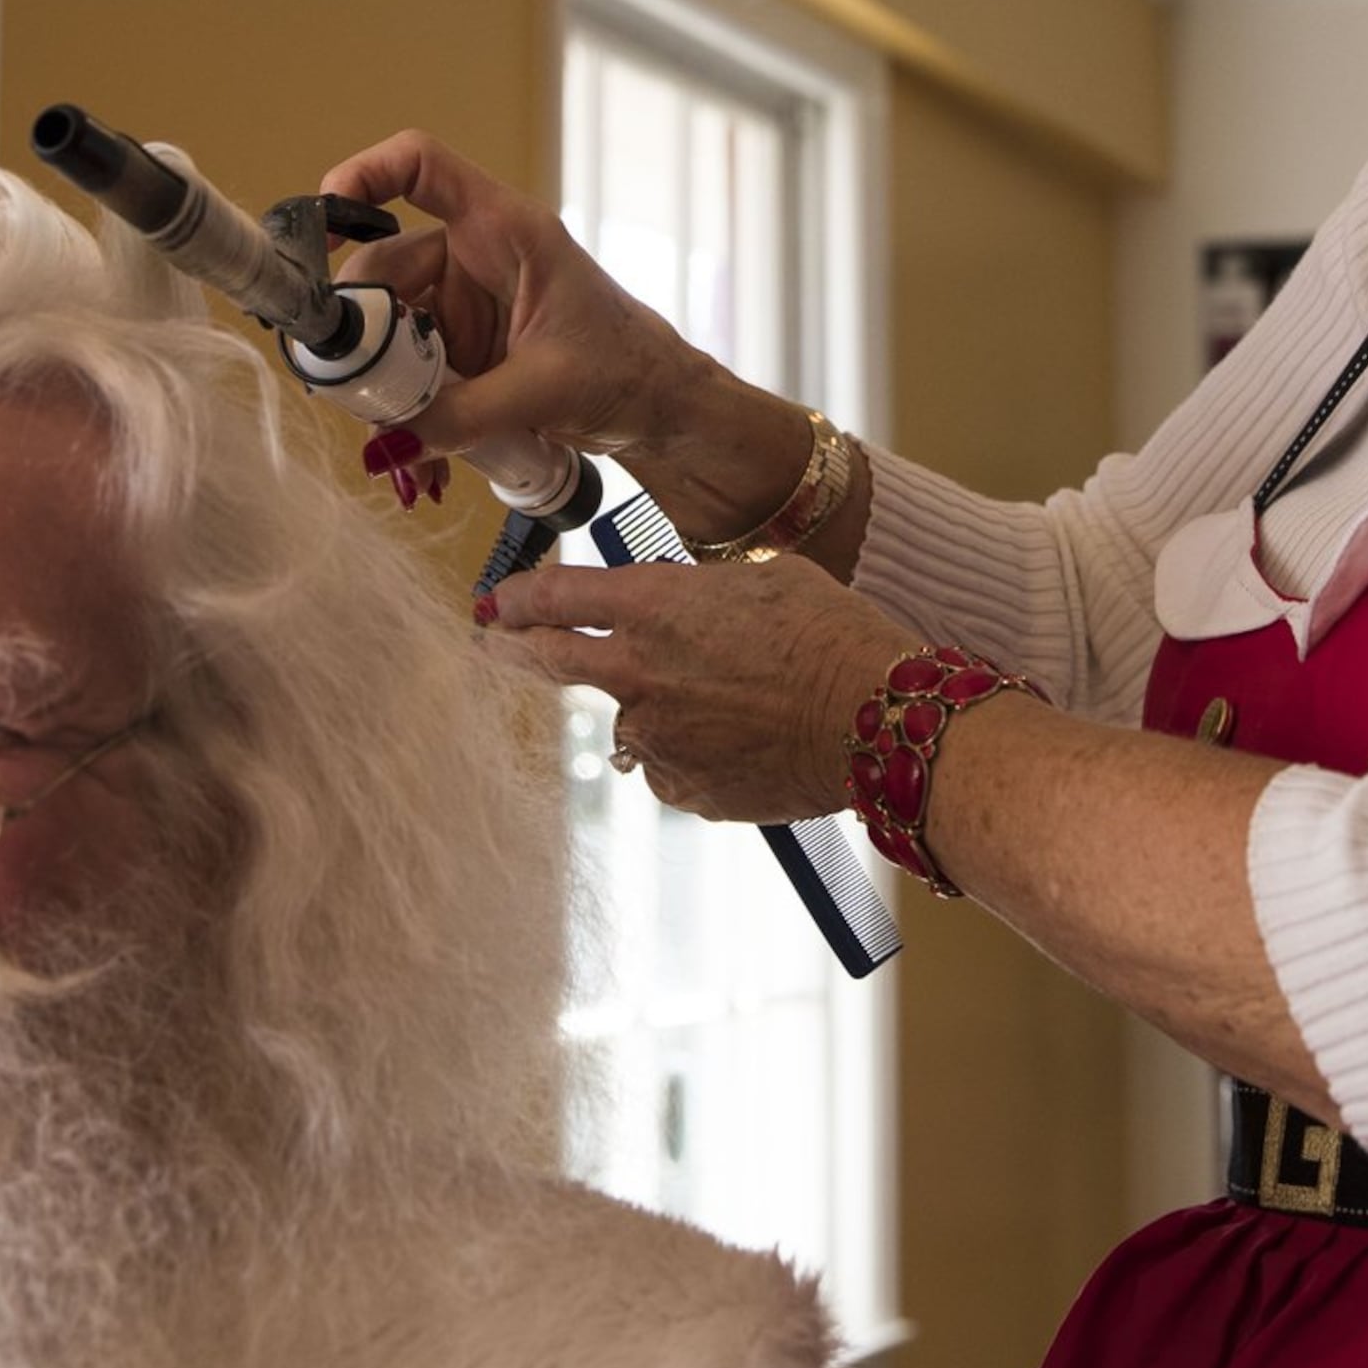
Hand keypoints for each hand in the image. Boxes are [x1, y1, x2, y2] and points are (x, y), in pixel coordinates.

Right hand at [317, 129, 807, 531]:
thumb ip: (464, 415)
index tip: (320, 226)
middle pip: (380, 269)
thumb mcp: (547, 391)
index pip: (418, 165)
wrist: (662, 410)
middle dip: (362, 338)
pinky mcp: (459, 346)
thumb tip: (389, 442)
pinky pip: (407, 370)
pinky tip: (414, 463)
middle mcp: (472, 254)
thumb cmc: (628, 370)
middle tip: (358, 399)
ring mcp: (461, 302)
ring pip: (386, 330)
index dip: (359, 177)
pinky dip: (404, 414)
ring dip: (382, 392)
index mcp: (503, 230)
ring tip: (397, 453)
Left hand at [475, 558, 916, 825]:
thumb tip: (677, 604)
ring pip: (630, 719)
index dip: (521, 596)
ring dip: (654, 706)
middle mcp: (638, 672)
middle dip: (510, 648)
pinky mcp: (683, 788)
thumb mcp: (763, 579)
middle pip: (547, 660)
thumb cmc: (832, 634)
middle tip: (492, 642)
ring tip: (728, 699)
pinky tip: (745, 736)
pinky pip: (671, 763)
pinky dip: (692, 750)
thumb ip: (699, 592)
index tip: (500, 600)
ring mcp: (657, 737)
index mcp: (655, 606)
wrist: (875, 719)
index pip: (557, 596)